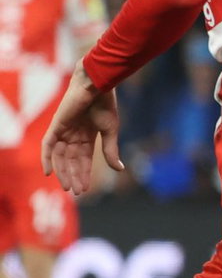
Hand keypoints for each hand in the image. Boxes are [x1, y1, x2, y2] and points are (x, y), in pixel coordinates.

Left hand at [42, 63, 122, 195]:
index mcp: (87, 136)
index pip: (83, 159)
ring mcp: (63, 131)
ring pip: (59, 157)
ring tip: (67, 186)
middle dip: (73, 176)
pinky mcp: (56, 126)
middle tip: (76, 192)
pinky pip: (47, 146)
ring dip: (62, 172)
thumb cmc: (106, 104)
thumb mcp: (110, 131)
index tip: (85, 189)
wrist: (97, 85)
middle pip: (71, 161)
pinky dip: (46, 159)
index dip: (84, 174)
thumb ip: (110, 150)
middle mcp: (73, 135)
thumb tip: (120, 170)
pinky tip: (49, 173)